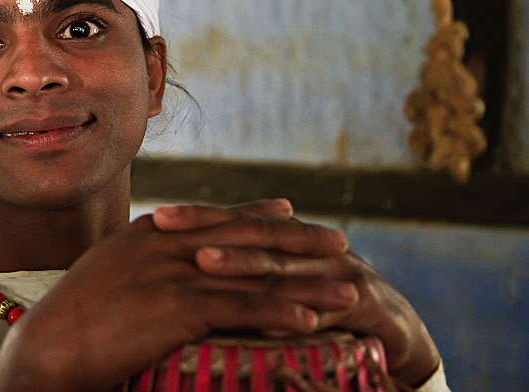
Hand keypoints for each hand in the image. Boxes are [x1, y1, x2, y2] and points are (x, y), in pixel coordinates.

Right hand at [0, 199, 352, 391]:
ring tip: (348, 288)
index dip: (258, 215)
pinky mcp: (179, 307)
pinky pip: (241, 309)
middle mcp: (170, 242)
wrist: (50, 343)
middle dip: (298, 240)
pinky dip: (281, 313)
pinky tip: (311, 320)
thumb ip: (142, 256)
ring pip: (255, 274)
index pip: (217, 217)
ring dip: (306, 282)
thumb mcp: (109, 269)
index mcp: (153, 231)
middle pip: (248, 237)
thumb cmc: (75, 313)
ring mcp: (176, 272)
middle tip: (339, 241)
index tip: (291, 213)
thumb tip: (162, 251)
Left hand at [163, 206, 440, 387]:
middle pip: (251, 233)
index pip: (233, 223)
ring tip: (203, 263)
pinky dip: (298, 315)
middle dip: (207, 228)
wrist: (396, 330)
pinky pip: (326, 311)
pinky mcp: (366, 305)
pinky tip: (268, 321)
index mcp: (284, 241)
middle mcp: (307, 248)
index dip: (194, 218)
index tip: (151, 217)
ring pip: (283, 267)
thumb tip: (183, 272)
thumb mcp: (275, 292)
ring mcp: (337, 271)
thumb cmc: (321, 311)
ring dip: (243, 265)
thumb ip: (238, 282)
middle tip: (164, 225)